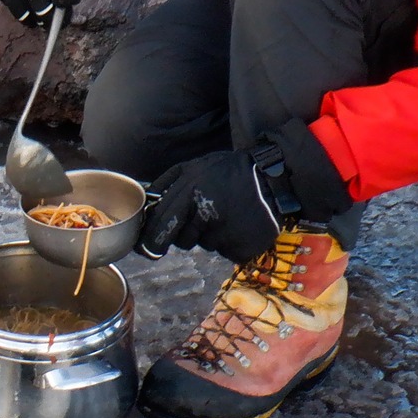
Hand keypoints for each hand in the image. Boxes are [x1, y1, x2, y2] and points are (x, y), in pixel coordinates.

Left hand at [137, 123, 351, 263]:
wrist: (273, 178)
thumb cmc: (228, 171)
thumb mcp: (193, 166)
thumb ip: (165, 184)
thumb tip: (145, 205)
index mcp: (189, 194)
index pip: (161, 228)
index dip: (151, 243)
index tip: (147, 251)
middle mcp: (205, 216)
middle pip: (182, 241)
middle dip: (187, 233)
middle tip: (205, 216)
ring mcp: (224, 235)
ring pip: (205, 245)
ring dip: (210, 234)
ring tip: (227, 213)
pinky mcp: (241, 249)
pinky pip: (226, 251)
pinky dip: (230, 242)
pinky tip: (240, 224)